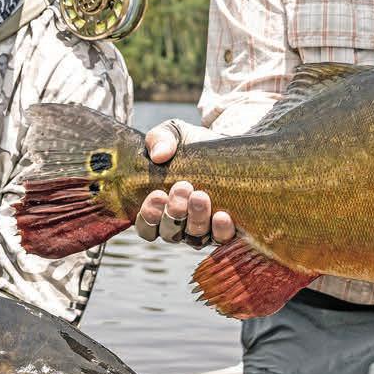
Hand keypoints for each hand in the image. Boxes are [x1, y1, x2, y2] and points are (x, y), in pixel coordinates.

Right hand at [136, 120, 234, 247]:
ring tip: (200, 195)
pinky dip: (221, 230)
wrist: (226, 148)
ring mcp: (202, 229)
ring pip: (194, 238)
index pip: (146, 227)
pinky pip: (222, 239)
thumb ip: (159, 139)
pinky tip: (222, 215)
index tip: (158, 194)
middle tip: (183, 187)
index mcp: (158, 207)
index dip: (149, 216)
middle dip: (175, 212)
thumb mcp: (173, 134)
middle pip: (170, 233)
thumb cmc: (192, 144)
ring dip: (196, 219)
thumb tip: (159, 155)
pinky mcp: (226, 229)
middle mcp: (178, 225)